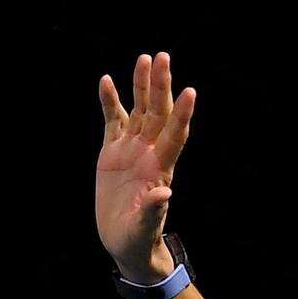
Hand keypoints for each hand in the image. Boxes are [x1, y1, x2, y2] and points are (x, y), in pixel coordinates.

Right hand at [96, 50, 195, 276]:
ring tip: (144, 59)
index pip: (175, 135)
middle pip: (158, 113)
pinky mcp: (113, 152)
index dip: (182, 114)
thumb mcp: (142, 230)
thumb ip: (152, 212)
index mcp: (160, 169)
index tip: (190, 92)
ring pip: (139, 110)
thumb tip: (164, 195)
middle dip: (161, 86)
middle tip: (163, 57)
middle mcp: (149, 153)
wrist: (124, 241)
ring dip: (142, 85)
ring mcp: (131, 150)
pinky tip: (107, 81)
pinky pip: (113, 121)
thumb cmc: (137, 239)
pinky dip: (110, 101)